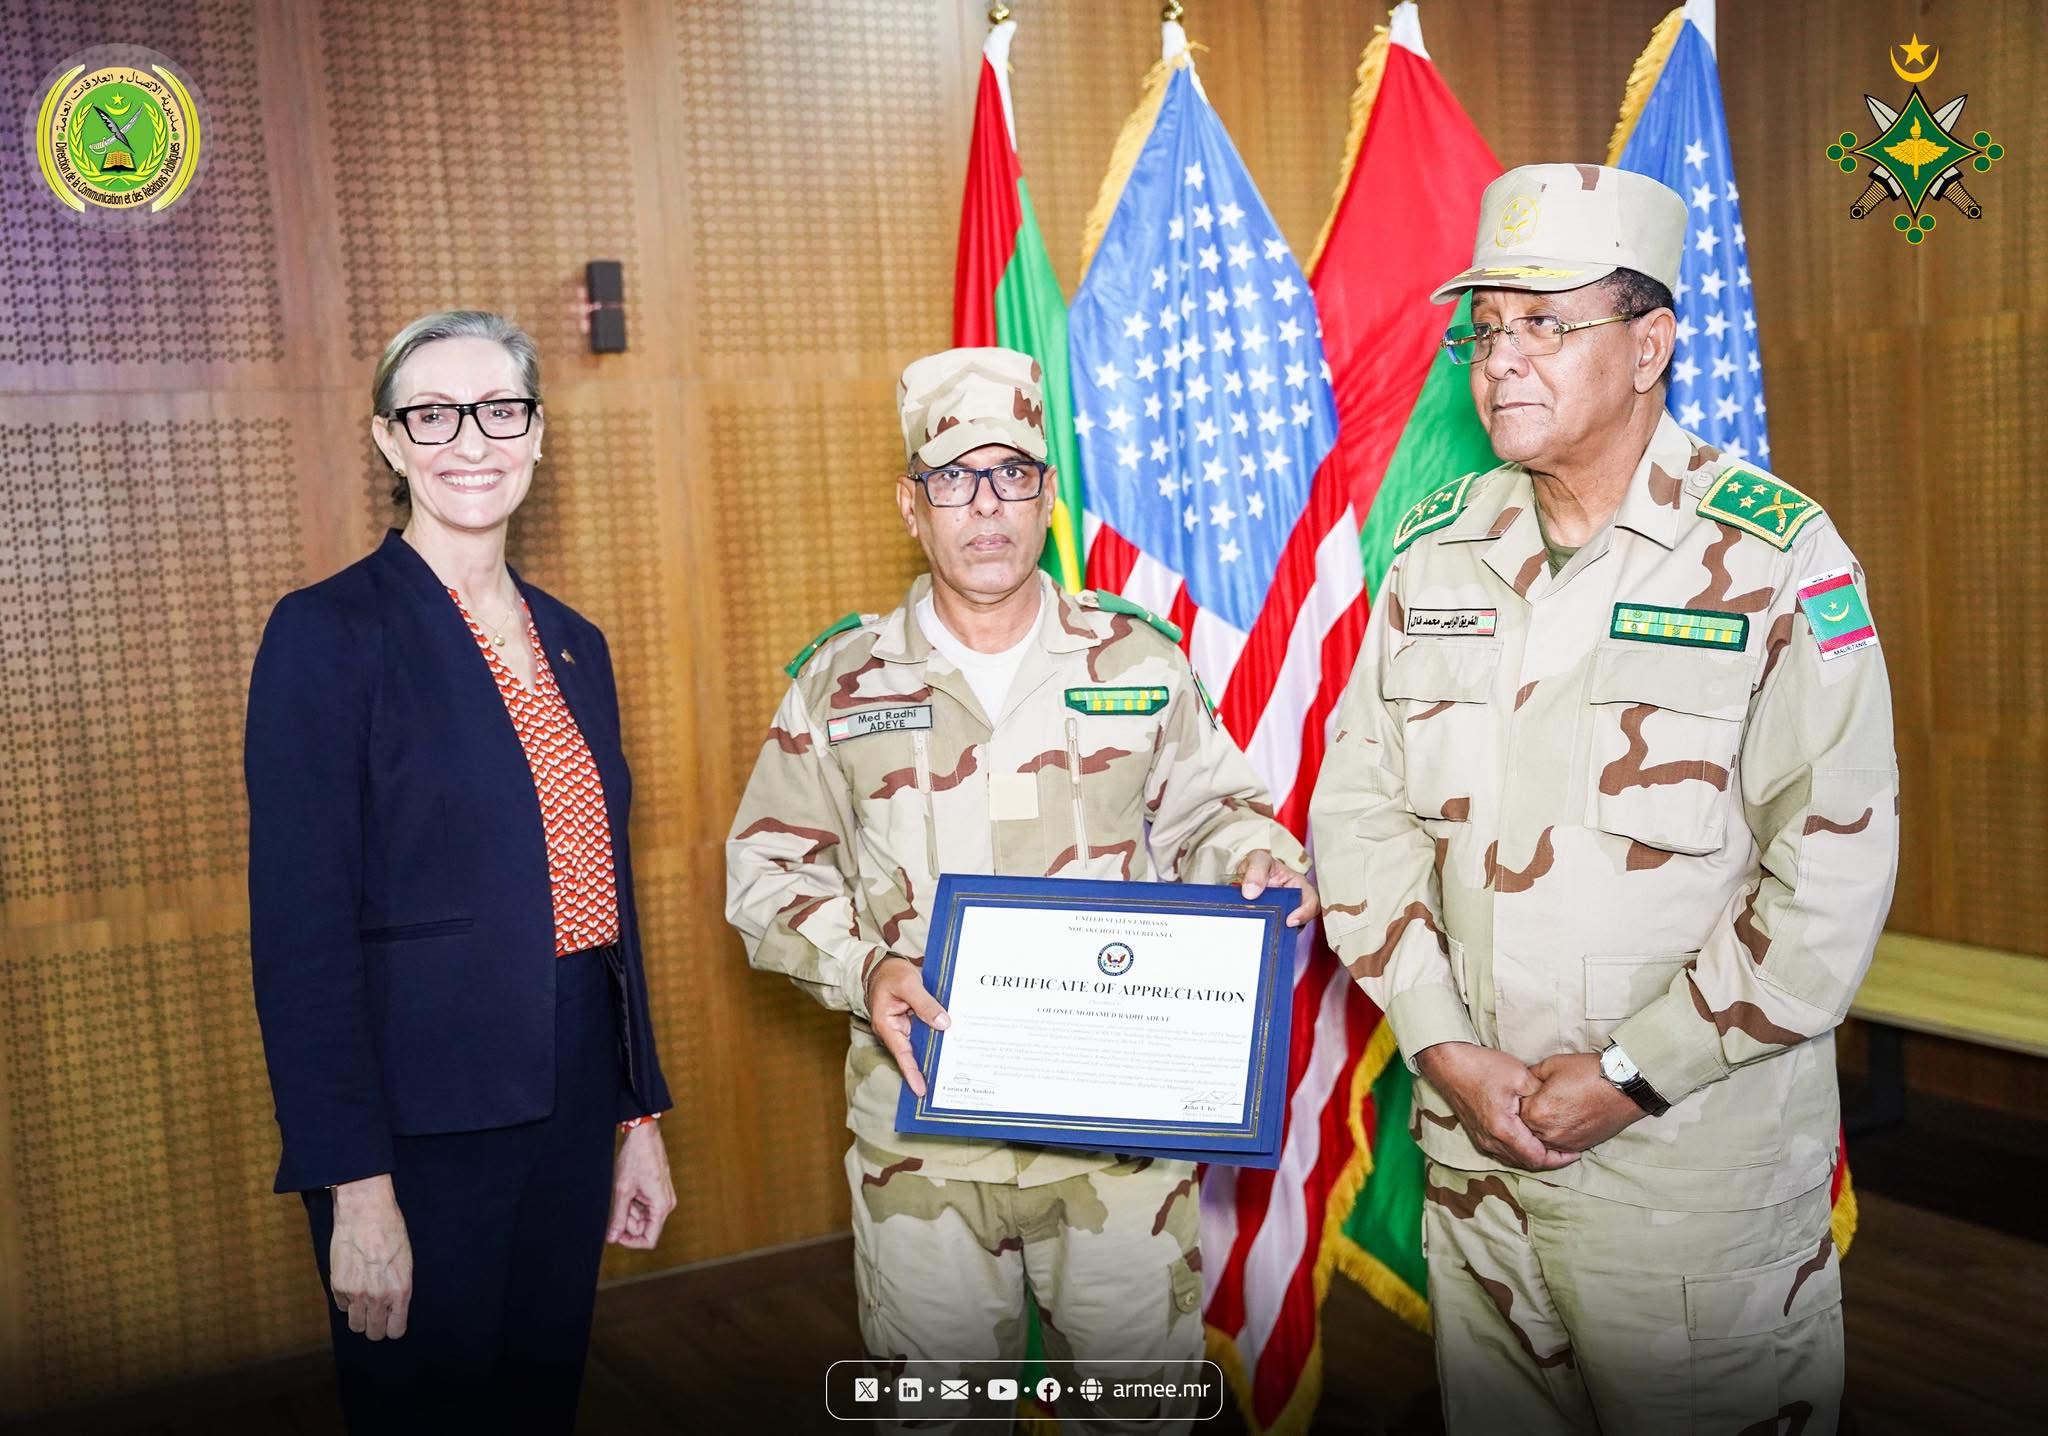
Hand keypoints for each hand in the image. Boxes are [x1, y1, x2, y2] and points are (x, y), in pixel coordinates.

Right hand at [329, 1174, 412, 1340]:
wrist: (365, 1212)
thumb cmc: (391, 1230)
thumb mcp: (406, 1260)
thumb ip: (399, 1287)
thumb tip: (394, 1306)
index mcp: (400, 1291)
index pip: (396, 1330)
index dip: (393, 1328)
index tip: (391, 1322)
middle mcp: (378, 1297)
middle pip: (374, 1333)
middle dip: (376, 1327)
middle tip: (376, 1316)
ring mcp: (356, 1294)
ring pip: (355, 1325)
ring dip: (359, 1318)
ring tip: (363, 1304)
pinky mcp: (338, 1286)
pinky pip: (341, 1306)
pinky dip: (346, 1301)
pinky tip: (352, 1284)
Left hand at [607, 1120, 677, 1249]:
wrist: (644, 1136)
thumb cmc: (636, 1159)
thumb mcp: (623, 1191)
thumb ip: (618, 1217)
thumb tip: (612, 1238)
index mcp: (661, 1207)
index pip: (649, 1240)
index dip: (630, 1241)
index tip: (615, 1234)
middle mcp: (666, 1205)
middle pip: (645, 1228)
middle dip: (628, 1221)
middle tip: (617, 1203)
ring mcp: (664, 1198)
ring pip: (643, 1217)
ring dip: (630, 1209)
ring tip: (624, 1191)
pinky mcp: (659, 1192)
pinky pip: (646, 1206)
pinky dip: (634, 1202)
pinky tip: (629, 1188)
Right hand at [865, 955, 948, 1096]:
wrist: (883, 965)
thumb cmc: (890, 973)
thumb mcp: (908, 984)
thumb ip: (924, 1004)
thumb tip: (943, 1024)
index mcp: (887, 1025)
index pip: (902, 1054)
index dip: (912, 1073)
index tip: (921, 1090)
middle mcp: (896, 1031)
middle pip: (914, 1053)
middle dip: (929, 1068)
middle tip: (947, 1085)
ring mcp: (905, 1027)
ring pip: (923, 1043)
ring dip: (937, 1052)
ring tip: (956, 1070)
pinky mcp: (914, 1021)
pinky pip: (927, 1031)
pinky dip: (939, 1035)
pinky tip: (956, 1041)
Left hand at [1237, 850, 1319, 927]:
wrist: (1244, 873)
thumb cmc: (1258, 863)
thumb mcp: (1258, 859)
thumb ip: (1256, 871)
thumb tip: (1251, 893)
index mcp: (1297, 884)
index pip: (1311, 901)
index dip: (1305, 912)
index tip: (1290, 921)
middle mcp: (1293, 902)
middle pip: (1299, 921)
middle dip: (1287, 928)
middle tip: (1273, 931)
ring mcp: (1282, 914)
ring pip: (1284, 930)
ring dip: (1274, 932)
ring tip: (1261, 933)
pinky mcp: (1270, 922)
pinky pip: (1271, 932)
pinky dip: (1264, 935)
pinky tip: (1254, 934)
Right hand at [1414, 1042, 1579, 1171]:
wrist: (1448, 1062)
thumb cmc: (1483, 1066)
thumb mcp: (1521, 1076)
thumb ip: (1543, 1096)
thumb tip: (1560, 1107)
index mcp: (1503, 1129)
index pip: (1537, 1158)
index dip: (1559, 1159)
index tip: (1576, 1151)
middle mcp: (1490, 1141)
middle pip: (1526, 1163)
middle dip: (1550, 1159)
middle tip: (1569, 1148)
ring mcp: (1481, 1139)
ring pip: (1514, 1159)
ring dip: (1534, 1155)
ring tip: (1553, 1144)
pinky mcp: (1477, 1134)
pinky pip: (1503, 1152)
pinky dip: (1520, 1150)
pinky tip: (1531, 1138)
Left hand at [1522, 1052, 1644, 1153]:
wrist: (1623, 1088)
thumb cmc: (1587, 1073)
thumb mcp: (1552, 1065)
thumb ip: (1530, 1076)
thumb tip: (1521, 1082)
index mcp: (1536, 1112)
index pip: (1515, 1111)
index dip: (1518, 1101)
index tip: (1523, 1093)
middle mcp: (1547, 1133)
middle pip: (1526, 1129)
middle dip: (1527, 1117)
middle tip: (1536, 1103)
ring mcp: (1564, 1142)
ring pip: (1541, 1141)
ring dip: (1541, 1130)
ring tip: (1549, 1113)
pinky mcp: (1579, 1147)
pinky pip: (1559, 1147)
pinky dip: (1556, 1137)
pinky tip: (1560, 1124)